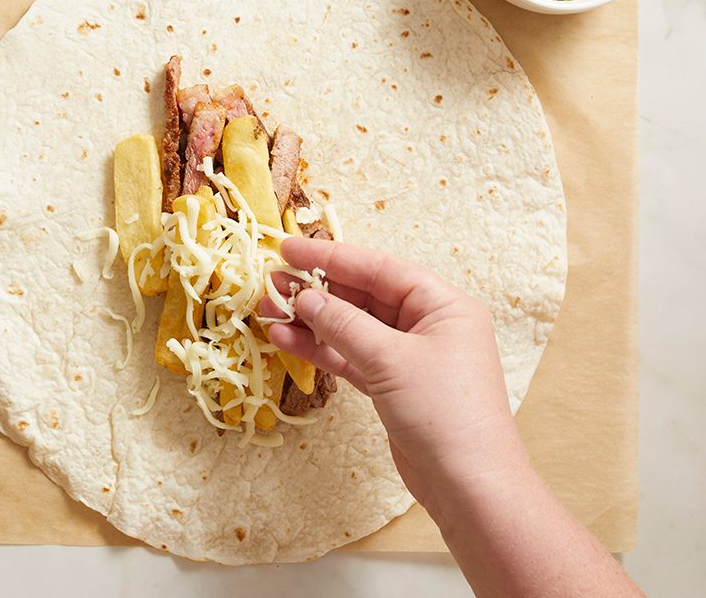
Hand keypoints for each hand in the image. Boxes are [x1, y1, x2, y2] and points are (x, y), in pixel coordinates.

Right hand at [259, 237, 527, 507]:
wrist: (469, 486)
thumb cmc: (442, 412)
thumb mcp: (390, 360)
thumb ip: (343, 324)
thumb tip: (303, 297)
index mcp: (443, 305)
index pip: (379, 268)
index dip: (331, 257)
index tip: (288, 248)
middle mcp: (428, 325)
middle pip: (363, 295)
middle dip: (316, 290)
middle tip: (271, 284)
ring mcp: (409, 357)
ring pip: (351, 327)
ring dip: (311, 321)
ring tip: (267, 313)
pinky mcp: (392, 386)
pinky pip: (350, 356)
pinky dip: (320, 349)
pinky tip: (286, 341)